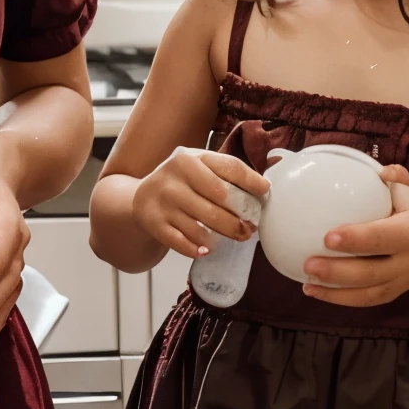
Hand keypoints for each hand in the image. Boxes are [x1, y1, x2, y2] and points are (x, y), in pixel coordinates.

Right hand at [132, 148, 268, 260]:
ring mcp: (164, 201)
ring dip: (224, 235)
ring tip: (236, 237)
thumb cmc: (181, 183)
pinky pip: (182, 243)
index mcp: (190, 159)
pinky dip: (198, 249)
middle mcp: (175, 177)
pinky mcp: (155, 224)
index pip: (228, 167)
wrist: (141, 198)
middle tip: (251, 228)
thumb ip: (227, 172)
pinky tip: (207, 249)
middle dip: (240, 217)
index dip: (251, 181)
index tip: (265, 191)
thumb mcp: (199, 167)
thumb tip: (267, 185)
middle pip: (220, 199)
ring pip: (202, 225)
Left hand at [302, 164, 408, 305]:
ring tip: (307, 281)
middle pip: (371, 272)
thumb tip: (383, 170)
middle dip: (339, 271)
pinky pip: (364, 300)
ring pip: (367, 292)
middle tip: (309, 263)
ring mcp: (398, 282)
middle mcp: (406, 262)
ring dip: (334, 290)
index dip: (356, 239)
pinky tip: (312, 290)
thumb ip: (399, 178)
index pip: (382, 238)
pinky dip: (337, 299)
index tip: (328, 237)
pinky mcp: (389, 295)